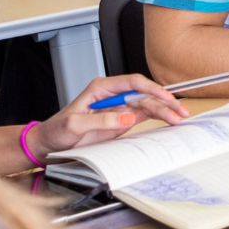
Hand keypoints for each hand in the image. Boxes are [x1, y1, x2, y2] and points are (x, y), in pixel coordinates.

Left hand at [29, 73, 190, 160]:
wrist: (49, 145)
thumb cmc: (56, 131)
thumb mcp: (74, 125)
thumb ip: (101, 120)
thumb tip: (127, 116)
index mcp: (101, 88)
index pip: (131, 83)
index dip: (150, 88)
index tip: (163, 96)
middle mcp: (112, 95)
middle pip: (144, 94)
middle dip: (163, 100)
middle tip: (178, 110)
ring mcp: (118, 108)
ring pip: (147, 105)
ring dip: (164, 110)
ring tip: (179, 117)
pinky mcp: (121, 120)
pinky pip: (144, 116)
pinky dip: (158, 118)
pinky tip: (169, 121)